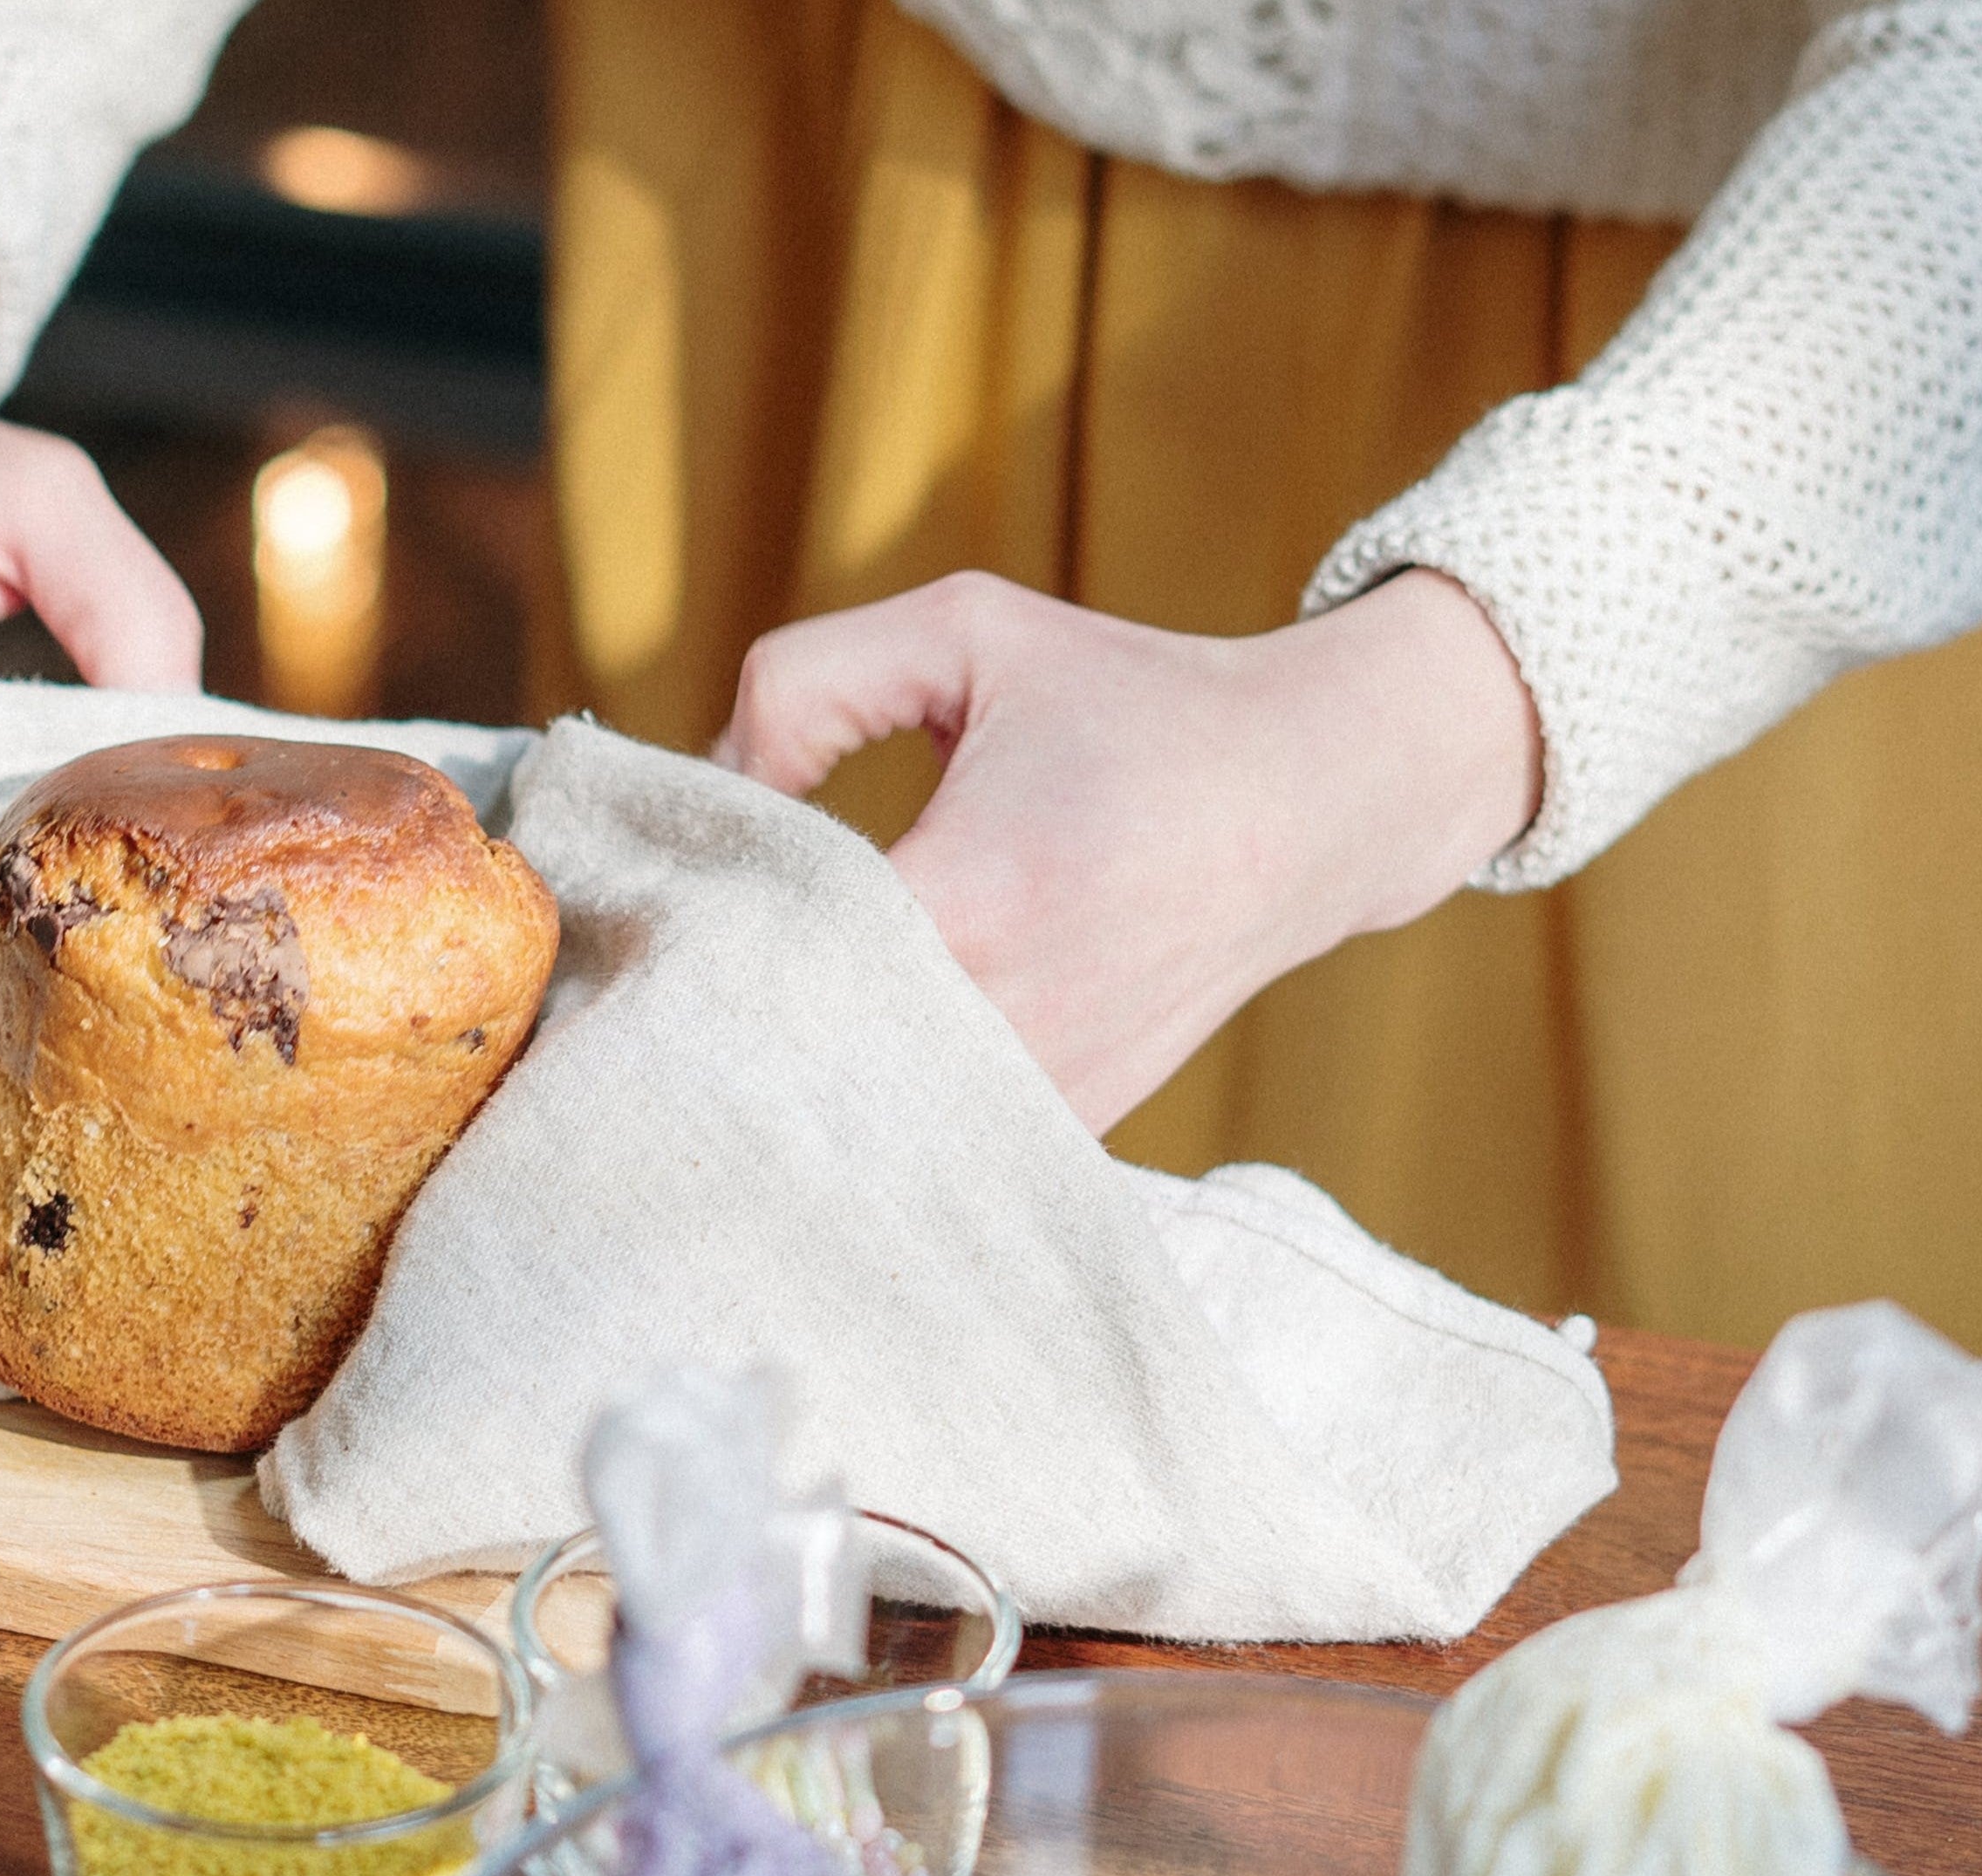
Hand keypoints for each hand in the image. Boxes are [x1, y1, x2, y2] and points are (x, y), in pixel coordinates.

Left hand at [714, 570, 1541, 1132]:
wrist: (1317, 801)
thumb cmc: (1136, 705)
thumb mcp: (966, 633)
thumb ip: (803, 685)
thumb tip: (704, 786)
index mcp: (977, 895)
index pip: (768, 955)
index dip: (695, 927)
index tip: (664, 894)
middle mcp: (1013, 1019)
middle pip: (796, 1052)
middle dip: (721, 1005)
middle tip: (672, 959)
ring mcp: (1048, 1092)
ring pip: (856, 1114)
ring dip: (795, 1060)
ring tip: (758, 995)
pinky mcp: (1071, 1128)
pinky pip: (927, 1137)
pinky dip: (876, 1094)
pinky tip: (849, 1036)